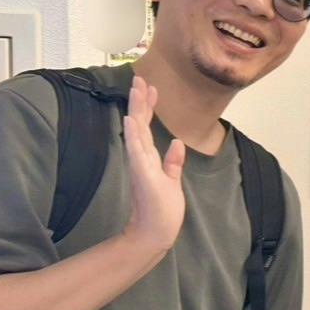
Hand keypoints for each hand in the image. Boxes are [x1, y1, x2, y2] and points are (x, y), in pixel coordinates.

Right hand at [120, 76, 185, 253]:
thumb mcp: (172, 181)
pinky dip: (134, 134)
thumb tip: (177, 143)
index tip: (150, 86)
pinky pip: (136, 150)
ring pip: (137, 131)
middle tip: (140, 77)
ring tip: (136, 88)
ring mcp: (140, 164)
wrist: (157, 231)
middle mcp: (141, 157)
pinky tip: (132, 119)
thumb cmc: (162, 209)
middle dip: (140, 100)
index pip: (147, 126)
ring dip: (137, 109)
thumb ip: (173, 162)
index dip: (148, 106)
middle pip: (140, 123)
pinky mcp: (142, 174)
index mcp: (149, 158)